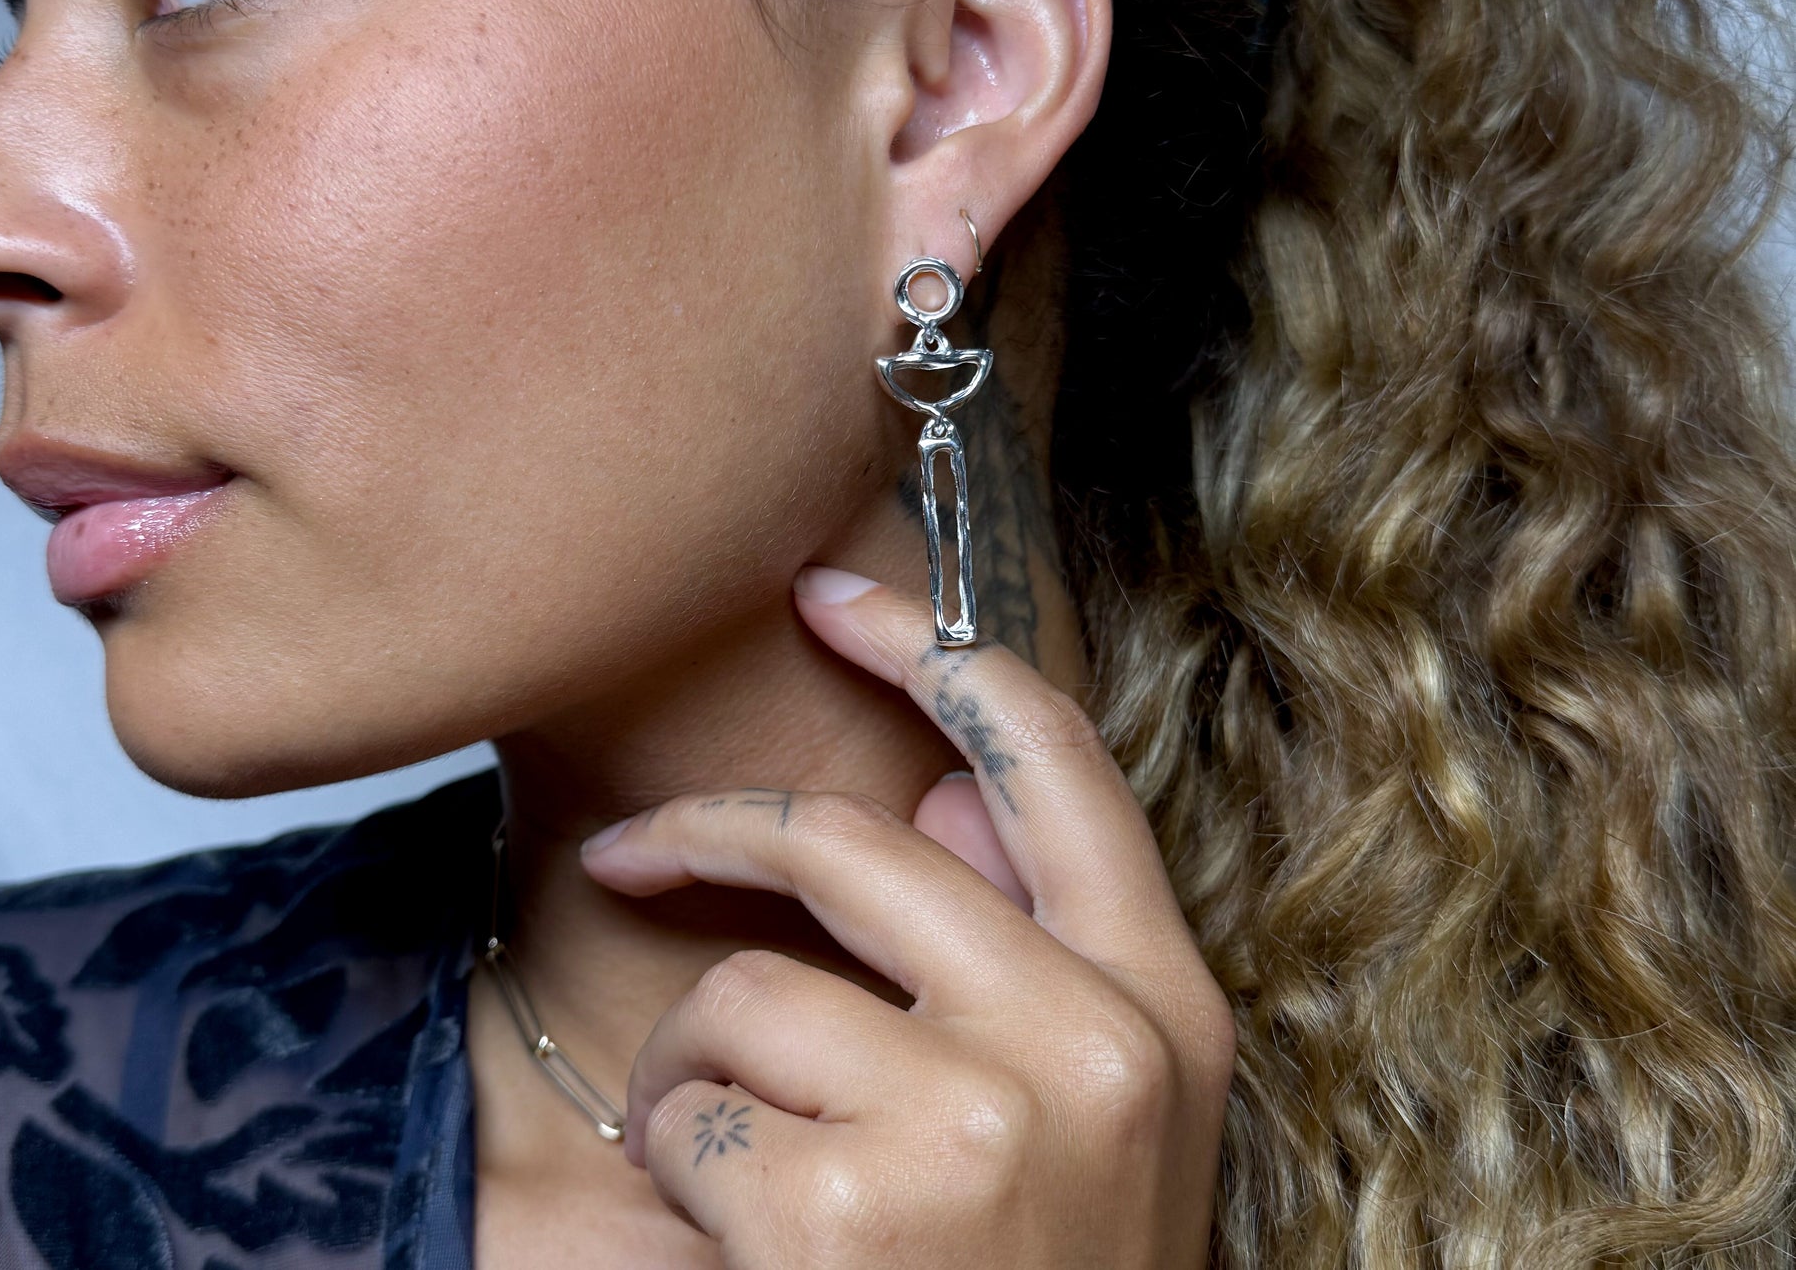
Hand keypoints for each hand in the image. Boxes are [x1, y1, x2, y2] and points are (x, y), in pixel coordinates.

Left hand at [578, 567, 1234, 1267]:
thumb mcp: (1093, 1131)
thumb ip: (1025, 961)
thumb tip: (921, 806)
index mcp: (1164, 1008)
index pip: (1053, 759)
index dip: (931, 648)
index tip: (826, 591)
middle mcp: (1092, 1045)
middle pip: (848, 843)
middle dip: (709, 834)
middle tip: (631, 856)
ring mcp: (978, 1126)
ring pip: (745, 988)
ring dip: (698, 1074)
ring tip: (738, 1177)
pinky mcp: (847, 1213)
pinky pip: (695, 1115)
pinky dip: (682, 1174)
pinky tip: (735, 1253)